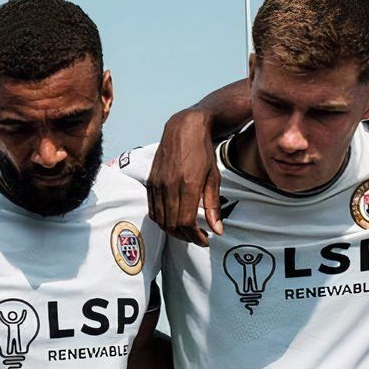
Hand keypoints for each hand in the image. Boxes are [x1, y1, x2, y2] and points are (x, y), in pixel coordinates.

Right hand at [146, 108, 220, 245]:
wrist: (184, 128)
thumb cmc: (202, 151)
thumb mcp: (214, 177)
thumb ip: (213, 205)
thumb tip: (218, 230)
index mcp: (188, 184)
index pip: (187, 222)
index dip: (195, 236)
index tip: (205, 240)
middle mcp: (169, 185)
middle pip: (172, 224)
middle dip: (186, 236)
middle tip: (197, 237)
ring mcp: (157, 183)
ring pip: (160, 219)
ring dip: (173, 230)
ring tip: (186, 231)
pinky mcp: (151, 181)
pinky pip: (152, 209)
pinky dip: (162, 220)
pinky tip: (173, 219)